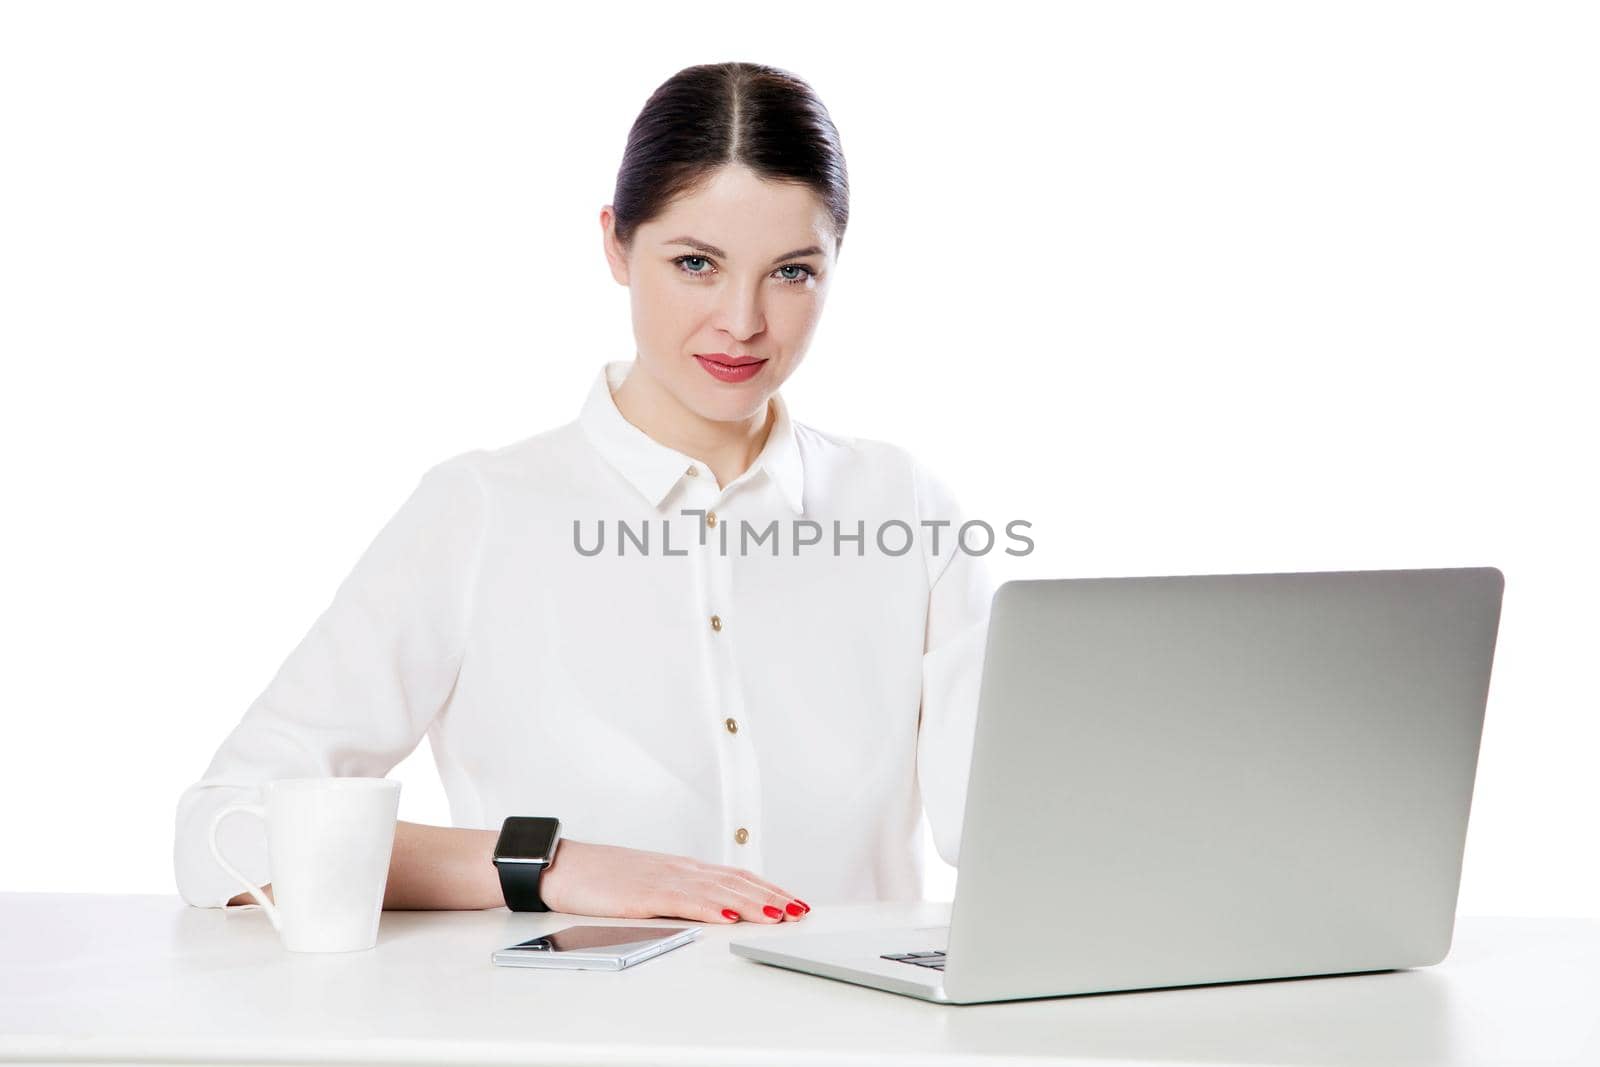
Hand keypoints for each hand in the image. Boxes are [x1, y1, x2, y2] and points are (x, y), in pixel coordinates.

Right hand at [536, 839, 809, 923]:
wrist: (563, 867)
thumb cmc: (603, 880)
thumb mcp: (650, 886)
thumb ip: (682, 896)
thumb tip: (714, 912)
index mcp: (684, 869)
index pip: (737, 876)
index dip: (769, 888)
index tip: (794, 900)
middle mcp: (680, 870)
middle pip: (736, 882)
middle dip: (772, 896)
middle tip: (800, 910)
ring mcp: (663, 880)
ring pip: (717, 890)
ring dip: (752, 902)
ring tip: (778, 914)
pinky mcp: (643, 894)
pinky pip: (683, 901)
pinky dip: (709, 908)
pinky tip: (728, 916)